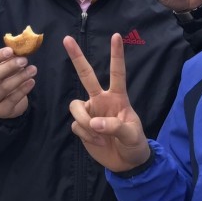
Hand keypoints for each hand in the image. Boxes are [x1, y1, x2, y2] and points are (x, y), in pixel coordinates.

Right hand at [0, 47, 36, 118]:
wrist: (7, 106)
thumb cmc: (5, 82)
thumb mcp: (4, 71)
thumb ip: (8, 61)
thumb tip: (19, 50)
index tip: (11, 50)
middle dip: (10, 66)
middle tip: (24, 60)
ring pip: (4, 87)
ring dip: (20, 77)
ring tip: (33, 69)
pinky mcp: (1, 111)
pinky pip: (13, 99)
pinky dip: (23, 89)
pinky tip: (32, 81)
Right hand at [63, 33, 149, 171]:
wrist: (126, 164)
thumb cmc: (134, 144)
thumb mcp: (132, 135)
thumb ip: (115, 126)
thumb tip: (94, 122)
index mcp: (118, 98)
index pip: (118, 73)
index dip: (116, 55)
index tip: (116, 36)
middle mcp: (101, 100)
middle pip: (86, 75)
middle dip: (77, 57)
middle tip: (67, 38)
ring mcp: (90, 112)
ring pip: (75, 106)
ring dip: (84, 121)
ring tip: (98, 135)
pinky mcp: (81, 126)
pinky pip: (75, 125)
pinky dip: (85, 134)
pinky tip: (96, 141)